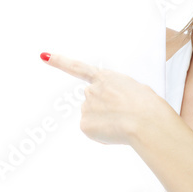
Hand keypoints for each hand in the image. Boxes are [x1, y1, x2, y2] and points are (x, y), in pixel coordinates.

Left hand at [41, 52, 161, 146]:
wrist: (146, 122)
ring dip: (106, 123)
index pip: (77, 67)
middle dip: (105, 110)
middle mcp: (91, 90)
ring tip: (125, 124)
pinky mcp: (84, 125)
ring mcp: (86, 107)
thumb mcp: (136, 89)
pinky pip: (93, 132)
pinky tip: (116, 133)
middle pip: (93, 102)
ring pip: (93, 118)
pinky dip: (103, 135)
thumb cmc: (148, 106)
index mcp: (106, 78)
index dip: (59, 62)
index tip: (44, 56)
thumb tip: (114, 107)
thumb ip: (119, 92)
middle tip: (125, 116)